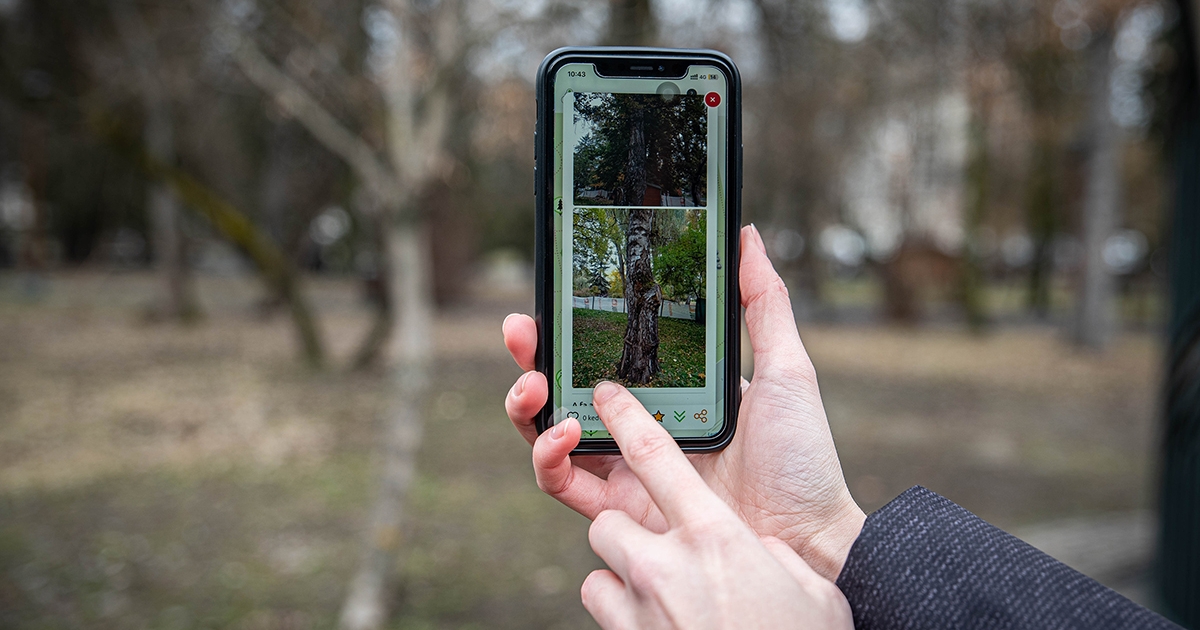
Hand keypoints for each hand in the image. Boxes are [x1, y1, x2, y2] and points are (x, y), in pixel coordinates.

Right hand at [503, 225, 864, 579]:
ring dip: (527, 407)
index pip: (604, 353)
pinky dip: (549, 457)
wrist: (809, 537)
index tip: (553, 296)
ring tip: (535, 384)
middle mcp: (639, 431)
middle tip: (521, 331)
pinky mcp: (620, 513)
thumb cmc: (803, 459)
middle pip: (564, 390)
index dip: (570, 327)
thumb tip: (746, 234)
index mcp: (670, 393)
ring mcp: (626, 472)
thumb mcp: (784, 369)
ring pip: (548, 436)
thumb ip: (762, 303)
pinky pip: (562, 485)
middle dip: (531, 357)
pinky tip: (566, 431)